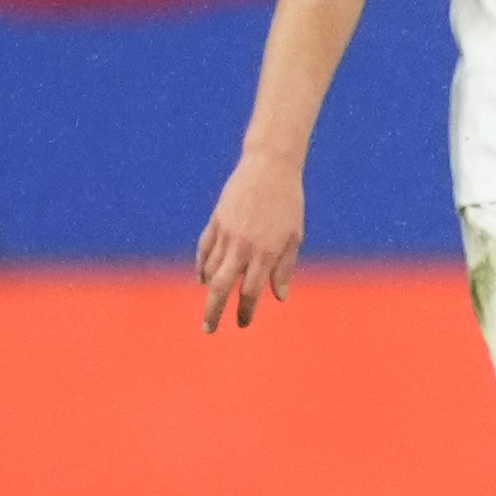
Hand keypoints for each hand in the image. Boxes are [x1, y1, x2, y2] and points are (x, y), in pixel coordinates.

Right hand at [198, 151, 304, 330]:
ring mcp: (226, 232)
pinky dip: (201, 266)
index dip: (246, 311)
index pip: (251, 291)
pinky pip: (204, 249)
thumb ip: (285, 267)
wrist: (270, 166)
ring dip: (210, 289)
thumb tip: (280, 297)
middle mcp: (243, 245)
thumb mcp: (294, 235)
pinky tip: (202, 278)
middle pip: (222, 286)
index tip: (242, 323)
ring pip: (211, 269)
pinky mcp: (216, 220)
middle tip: (209, 330)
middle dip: (214, 311)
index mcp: (266, 251)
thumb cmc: (288, 202)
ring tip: (212, 303)